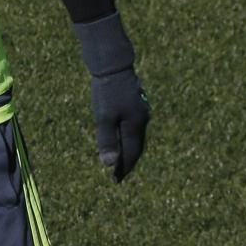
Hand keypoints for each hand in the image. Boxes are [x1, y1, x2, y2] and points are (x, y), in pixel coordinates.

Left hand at [73, 12, 149, 180]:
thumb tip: (109, 164)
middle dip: (128, 161)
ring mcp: (141, 110)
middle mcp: (142, 119)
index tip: (116, 180)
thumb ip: (107, 140)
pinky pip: (134, 126)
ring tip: (120, 160)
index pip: (131, 153)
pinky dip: (128, 137)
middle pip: (136, 147)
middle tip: (118, 175)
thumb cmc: (106, 91)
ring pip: (136, 136)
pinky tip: (122, 137)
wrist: (113, 64)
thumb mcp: (103, 117)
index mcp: (136, 125)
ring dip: (128, 149)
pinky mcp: (135, 103)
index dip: (124, 168)